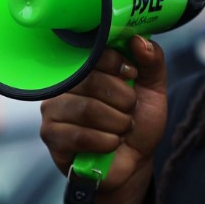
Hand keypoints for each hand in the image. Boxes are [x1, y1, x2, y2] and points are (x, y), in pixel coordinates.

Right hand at [38, 35, 166, 203]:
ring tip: (122, 130)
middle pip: (91, 81)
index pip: (93, 52)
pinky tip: (111, 144)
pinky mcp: (51, 136)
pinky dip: (105, 141)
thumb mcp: (153, 90)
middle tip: (129, 112)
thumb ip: (151, 61)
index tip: (132, 76)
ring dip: (117, 123)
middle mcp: (64, 84)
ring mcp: (53, 110)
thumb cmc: (137, 123)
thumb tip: (137, 39)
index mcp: (85, 67)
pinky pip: (80, 135)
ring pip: (87, 109)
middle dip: (123, 100)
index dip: (116, 63)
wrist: (133, 164)